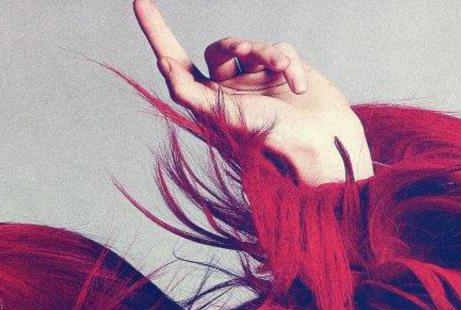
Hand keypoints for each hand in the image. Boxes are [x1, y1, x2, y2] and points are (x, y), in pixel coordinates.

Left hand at [131, 0, 372, 184]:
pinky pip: (281, 48)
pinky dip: (288, 63)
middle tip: (243, 52)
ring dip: (267, 53)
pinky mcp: (283, 71)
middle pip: (219, 48)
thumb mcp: (224, 115)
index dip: (158, 32)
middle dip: (233, 45)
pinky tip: (298, 86)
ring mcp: (256, 79)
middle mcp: (228, 90)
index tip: (139, 1)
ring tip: (281, 71)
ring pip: (252, 45)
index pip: (175, 62)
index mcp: (208, 103)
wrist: (321, 143)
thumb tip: (163, 64)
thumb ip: (190, 91)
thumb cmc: (270, 138)